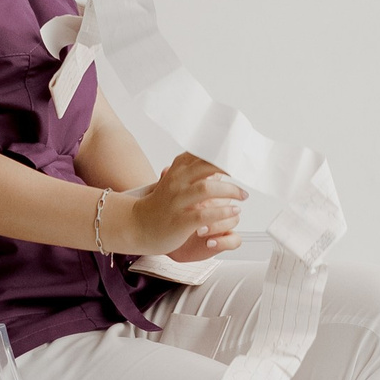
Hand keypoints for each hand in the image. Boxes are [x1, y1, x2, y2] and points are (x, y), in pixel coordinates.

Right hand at [113, 153, 242, 258]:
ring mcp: (177, 201)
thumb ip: (192, 169)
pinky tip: (233, 211)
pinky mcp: (180, 221)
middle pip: (207, 166)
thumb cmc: (161, 204)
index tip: (236, 157)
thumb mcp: (175, 181)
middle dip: (230, 171)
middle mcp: (177, 182)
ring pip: (207, 188)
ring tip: (242, 196)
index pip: (202, 153)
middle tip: (243, 178)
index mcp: (177, 170)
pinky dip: (222, 212)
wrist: (137, 226)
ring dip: (230, 191)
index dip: (222, 153)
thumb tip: (217, 160)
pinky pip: (205, 214)